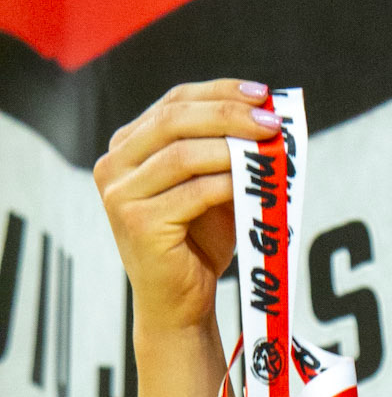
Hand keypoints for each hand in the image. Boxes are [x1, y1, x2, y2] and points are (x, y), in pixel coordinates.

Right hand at [94, 79, 280, 338]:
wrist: (180, 304)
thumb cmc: (199, 244)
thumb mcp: (212, 187)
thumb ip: (225, 151)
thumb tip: (267, 116)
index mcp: (127, 146)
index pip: (174, 102)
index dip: (219, 92)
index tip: (260, 93)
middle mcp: (114, 164)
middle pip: (175, 120)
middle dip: (229, 115)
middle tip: (271, 122)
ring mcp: (121, 194)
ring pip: (183, 154)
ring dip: (233, 148)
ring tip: (269, 151)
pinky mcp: (138, 223)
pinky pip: (193, 192)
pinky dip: (228, 184)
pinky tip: (252, 184)